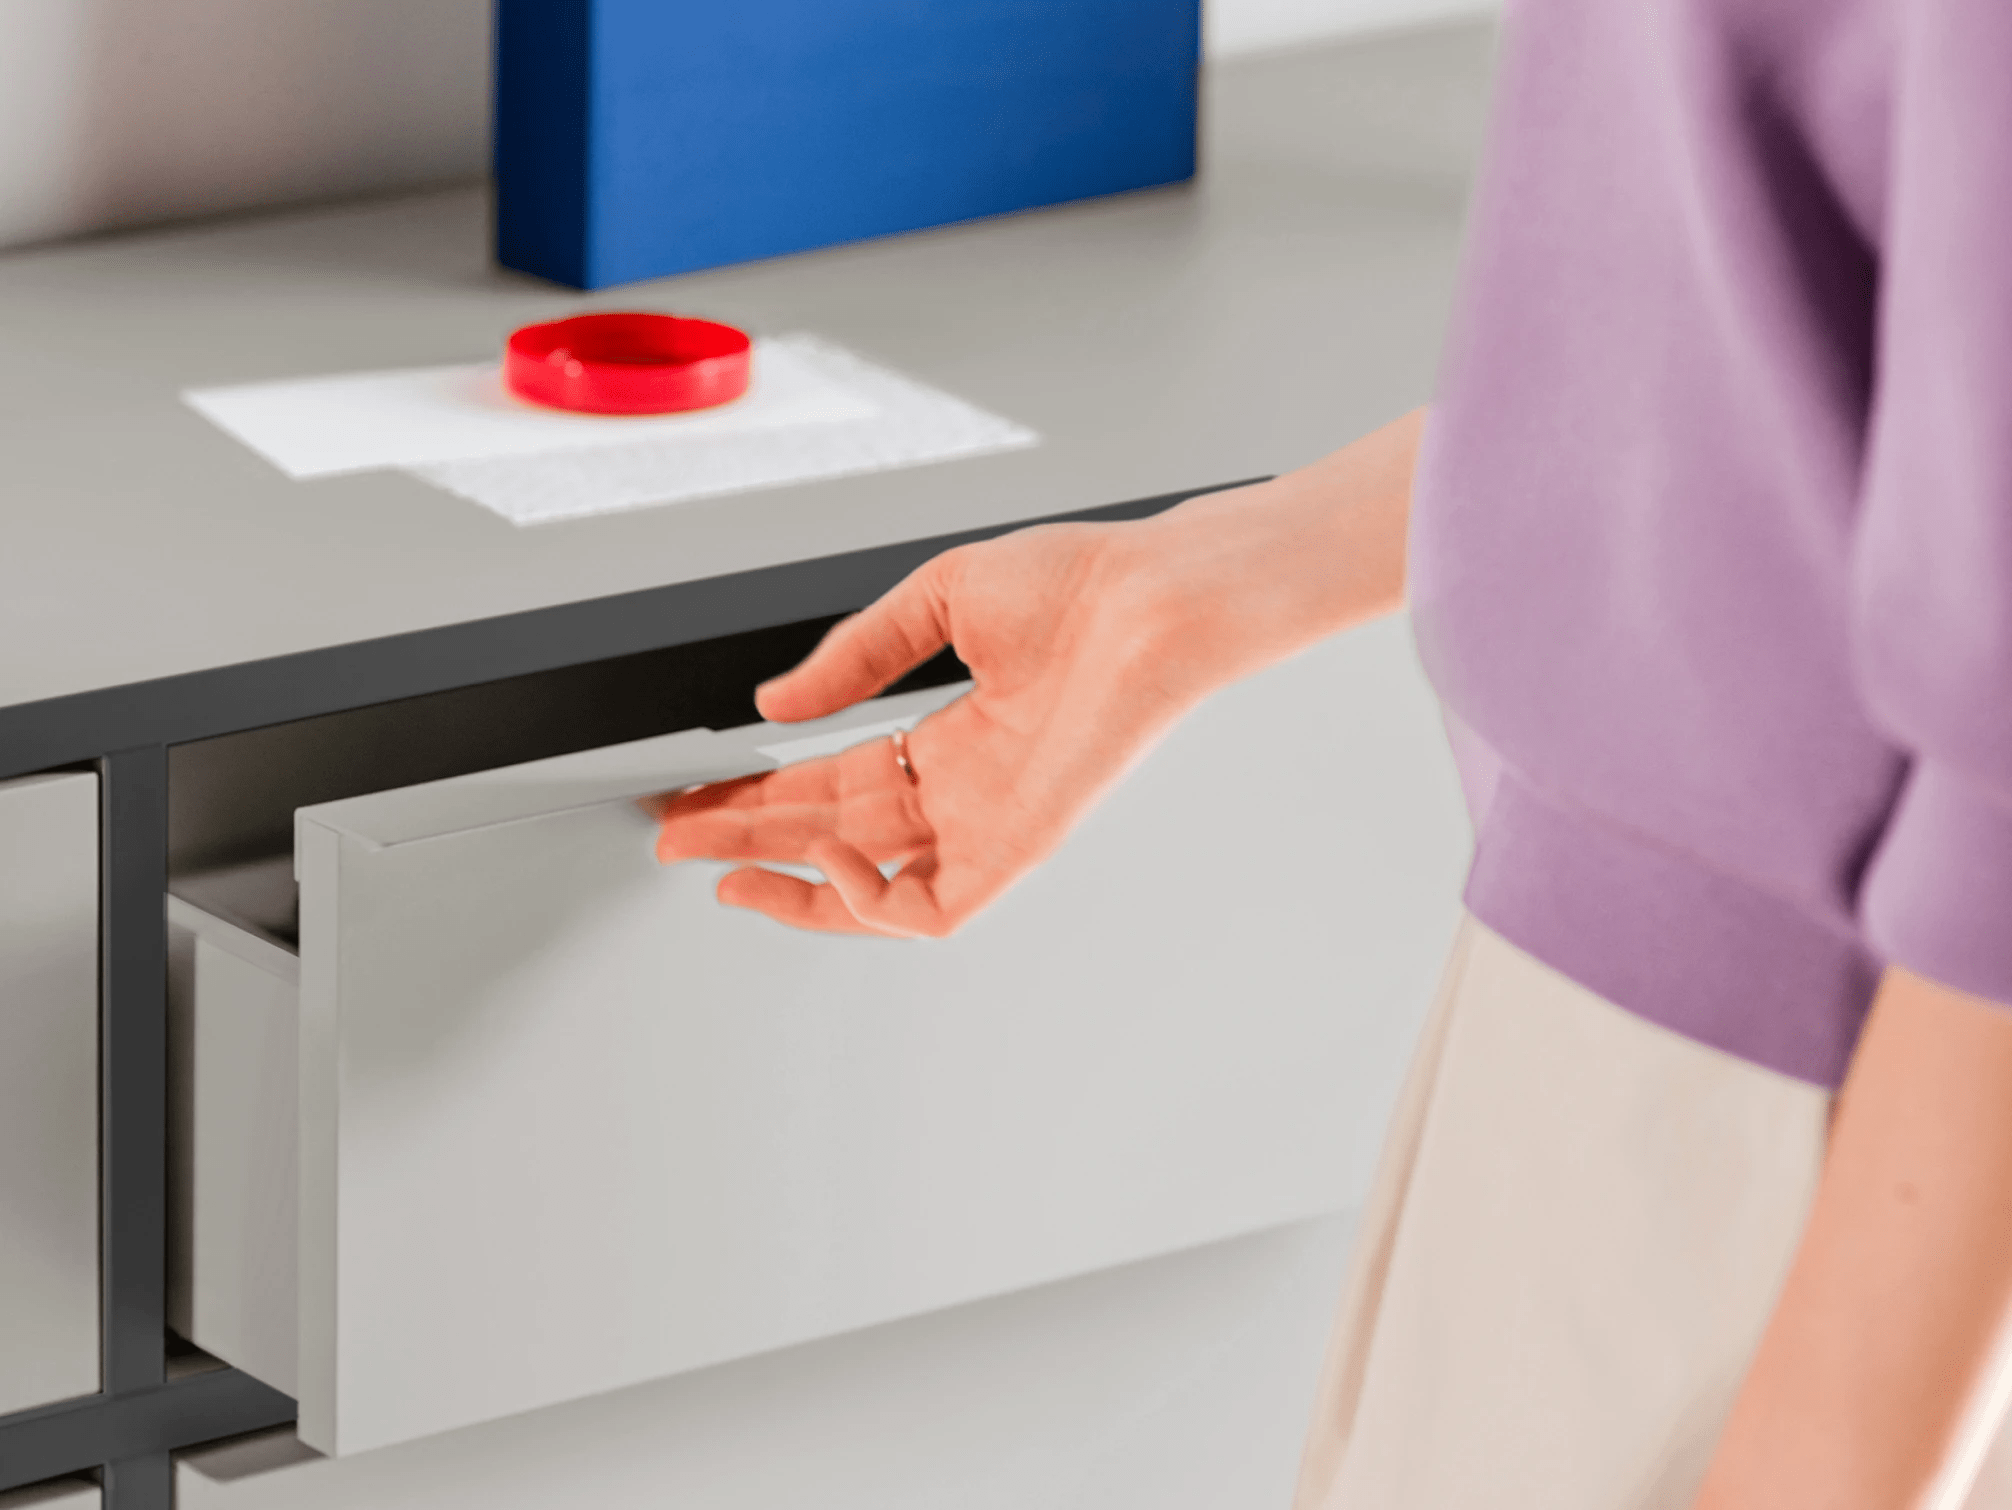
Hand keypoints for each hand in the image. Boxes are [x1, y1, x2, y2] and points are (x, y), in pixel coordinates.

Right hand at [653, 518, 1201, 935]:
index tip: (697, 796)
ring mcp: (990, 824)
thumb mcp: (936, 604)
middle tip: (678, 841)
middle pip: (835, 835)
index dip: (760, 795)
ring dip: (791, 886)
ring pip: (872, 889)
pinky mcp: (1019, 847)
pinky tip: (825, 860)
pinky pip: (932, 910)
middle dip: (750, 840)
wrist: (1150, 594)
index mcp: (950, 739)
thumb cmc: (1080, 585)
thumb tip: (777, 706)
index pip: (833, 785)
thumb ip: (854, 660)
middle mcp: (966, 792)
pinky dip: (870, 902)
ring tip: (724, 874)